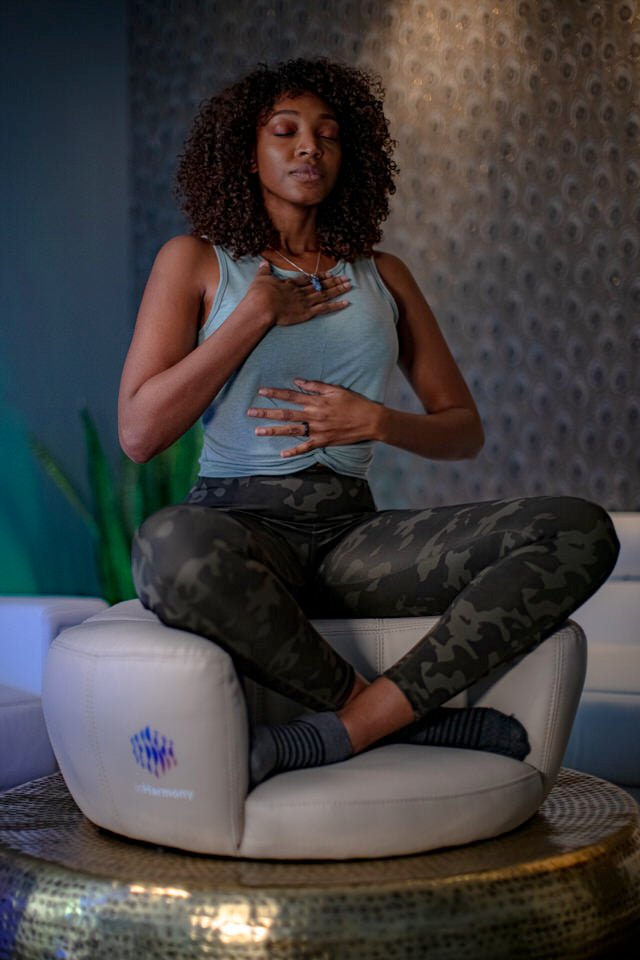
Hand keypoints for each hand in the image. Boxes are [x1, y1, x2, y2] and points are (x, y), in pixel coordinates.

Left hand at [247, 379, 382, 457]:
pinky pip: (306, 447)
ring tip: (257, 431)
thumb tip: (297, 381)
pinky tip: (282, 454)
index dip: (275, 393)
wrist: (370, 421)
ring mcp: (318, 430)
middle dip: (266, 413)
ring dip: (273, 431)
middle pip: (285, 414)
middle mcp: (314, 416)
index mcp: (316, 401)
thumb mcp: (336, 390)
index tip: (260, 391)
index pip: (291, 396)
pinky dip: (294, 451)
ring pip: (291, 431)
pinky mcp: (323, 441)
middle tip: (249, 412)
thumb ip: (315, 386)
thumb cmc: (354, 403)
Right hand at [248, 262, 350, 326]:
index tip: (327, 274)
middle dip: (333, 281)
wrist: (262, 305)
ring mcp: (305, 301)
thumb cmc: (259, 294)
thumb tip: (263, 263)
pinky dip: (336, 305)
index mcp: (290, 284)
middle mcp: (301, 291)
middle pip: (320, 285)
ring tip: (349, 285)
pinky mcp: (307, 312)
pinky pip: (325, 308)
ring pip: (325, 294)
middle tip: (345, 277)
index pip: (308, 279)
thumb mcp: (260, 279)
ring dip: (338, 289)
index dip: (318, 277)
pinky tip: (346, 302)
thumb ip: (264, 271)